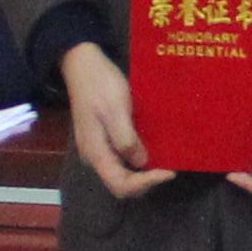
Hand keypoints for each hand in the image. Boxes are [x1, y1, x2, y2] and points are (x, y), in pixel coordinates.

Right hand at [62, 41, 170, 199]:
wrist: (82, 65)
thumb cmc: (100, 85)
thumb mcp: (116, 110)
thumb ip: (126, 139)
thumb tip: (142, 163)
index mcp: (96, 152)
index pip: (120, 184)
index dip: (146, 184)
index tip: (168, 171)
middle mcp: (95, 156)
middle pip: (121, 183)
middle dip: (146, 181)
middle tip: (169, 168)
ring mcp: (98, 148)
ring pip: (122, 173)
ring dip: (143, 172)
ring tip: (165, 161)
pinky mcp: (103, 139)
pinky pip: (121, 158)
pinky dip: (138, 159)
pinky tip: (152, 149)